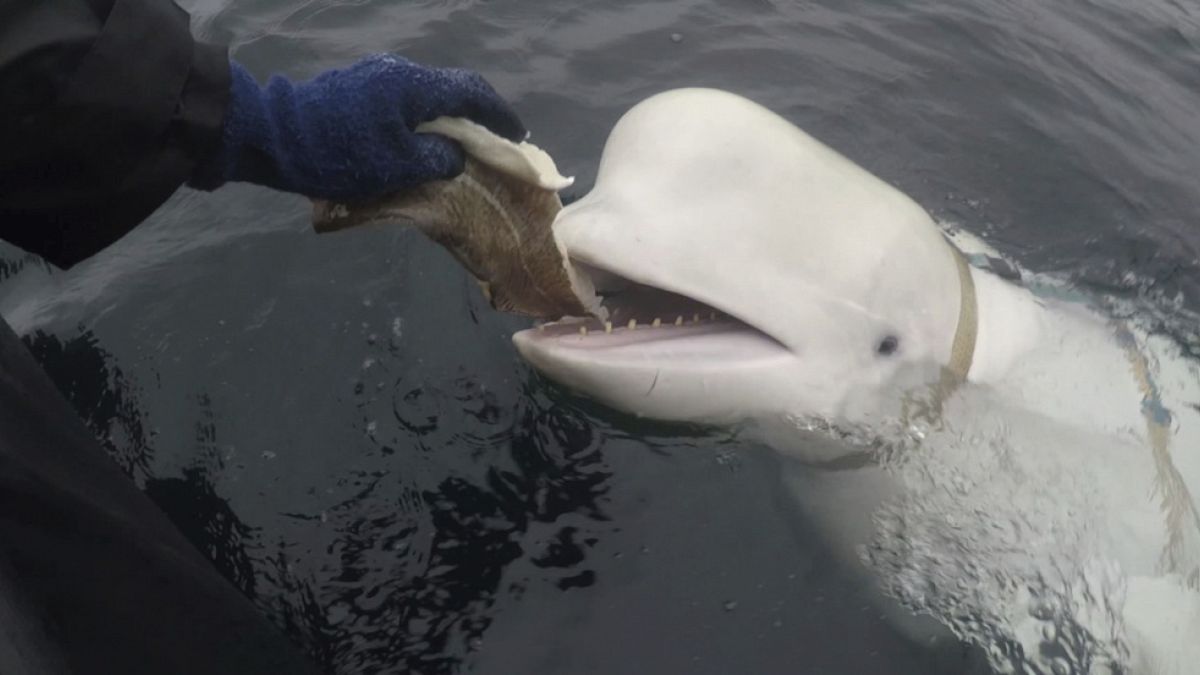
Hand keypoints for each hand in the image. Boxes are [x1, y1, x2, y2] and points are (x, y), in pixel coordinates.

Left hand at [190, 54, 526, 199]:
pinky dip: (423, 120)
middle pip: (451, 90)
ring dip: (447, 120)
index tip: (517, 137)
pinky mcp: (358, 88)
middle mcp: (399, 73)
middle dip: (476, 117)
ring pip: (427, 96)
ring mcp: (376, 77)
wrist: (273, 136)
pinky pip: (404, 101)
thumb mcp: (397, 167)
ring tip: (458, 148)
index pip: (472, 94)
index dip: (500, 116)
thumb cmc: (338, 154)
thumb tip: (454, 156)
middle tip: (492, 143)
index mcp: (414, 87)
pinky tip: (420, 143)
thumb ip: (438, 160)